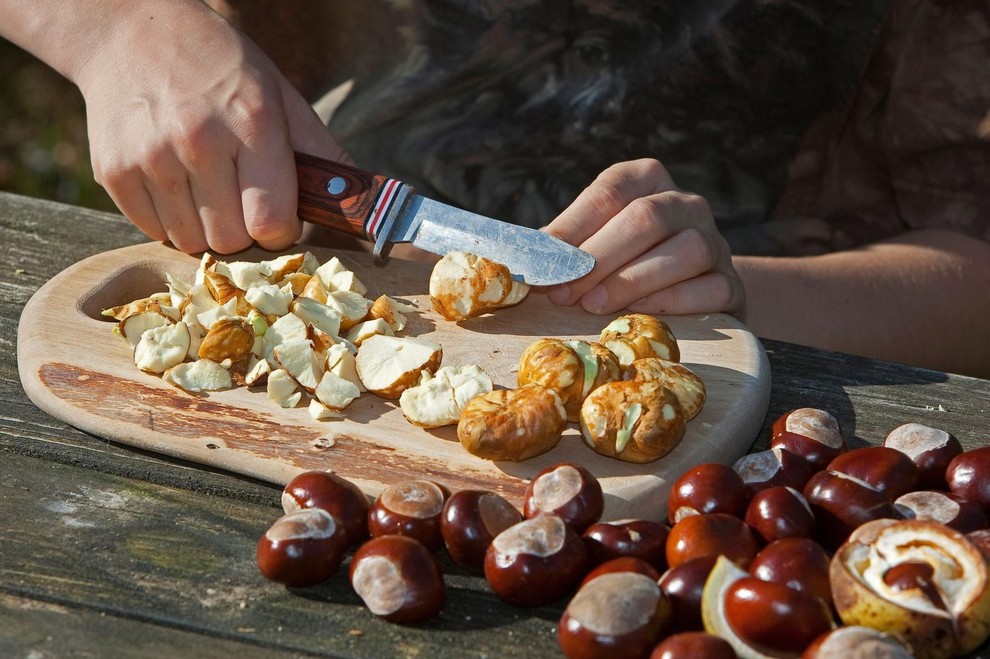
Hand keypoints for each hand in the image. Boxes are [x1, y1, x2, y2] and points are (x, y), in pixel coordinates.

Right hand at [73, 1, 347, 253]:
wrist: (131, 32)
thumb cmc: (222, 69)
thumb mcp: (282, 98)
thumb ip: (323, 157)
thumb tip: (366, 214)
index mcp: (252, 122)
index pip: (271, 223)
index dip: (279, 229)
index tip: (275, 215)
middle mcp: (198, 141)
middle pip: (232, 241)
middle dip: (243, 230)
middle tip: (238, 197)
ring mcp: (151, 158)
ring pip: (192, 243)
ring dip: (206, 228)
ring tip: (206, 186)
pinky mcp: (114, 173)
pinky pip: (154, 232)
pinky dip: (170, 221)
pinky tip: (175, 182)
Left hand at [544, 159, 743, 317]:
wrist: (690, 295)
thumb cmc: (624, 265)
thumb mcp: (592, 244)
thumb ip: (563, 246)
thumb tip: (520, 258)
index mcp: (647, 180)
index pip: (610, 191)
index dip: (574, 225)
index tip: (542, 259)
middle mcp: (686, 203)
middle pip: (646, 218)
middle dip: (598, 257)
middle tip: (562, 292)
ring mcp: (716, 241)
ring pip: (684, 249)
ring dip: (631, 280)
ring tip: (593, 305)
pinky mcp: (732, 283)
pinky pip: (710, 288)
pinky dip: (671, 302)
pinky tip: (638, 315)